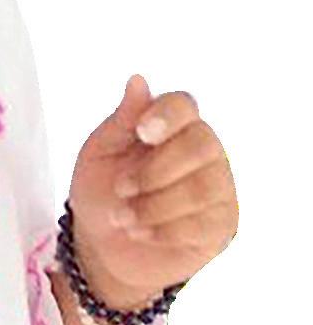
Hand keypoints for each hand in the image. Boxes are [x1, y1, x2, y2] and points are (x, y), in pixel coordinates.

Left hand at [66, 74, 238, 308]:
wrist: (103, 245)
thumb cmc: (102, 190)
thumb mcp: (101, 153)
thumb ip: (122, 120)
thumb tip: (138, 79)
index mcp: (172, 125)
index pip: (184, 105)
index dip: (167, 115)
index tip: (141, 132)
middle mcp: (204, 150)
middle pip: (201, 145)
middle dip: (155, 171)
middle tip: (121, 188)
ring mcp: (219, 187)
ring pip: (201, 189)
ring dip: (153, 206)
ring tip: (122, 217)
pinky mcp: (223, 224)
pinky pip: (202, 224)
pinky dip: (163, 230)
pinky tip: (140, 233)